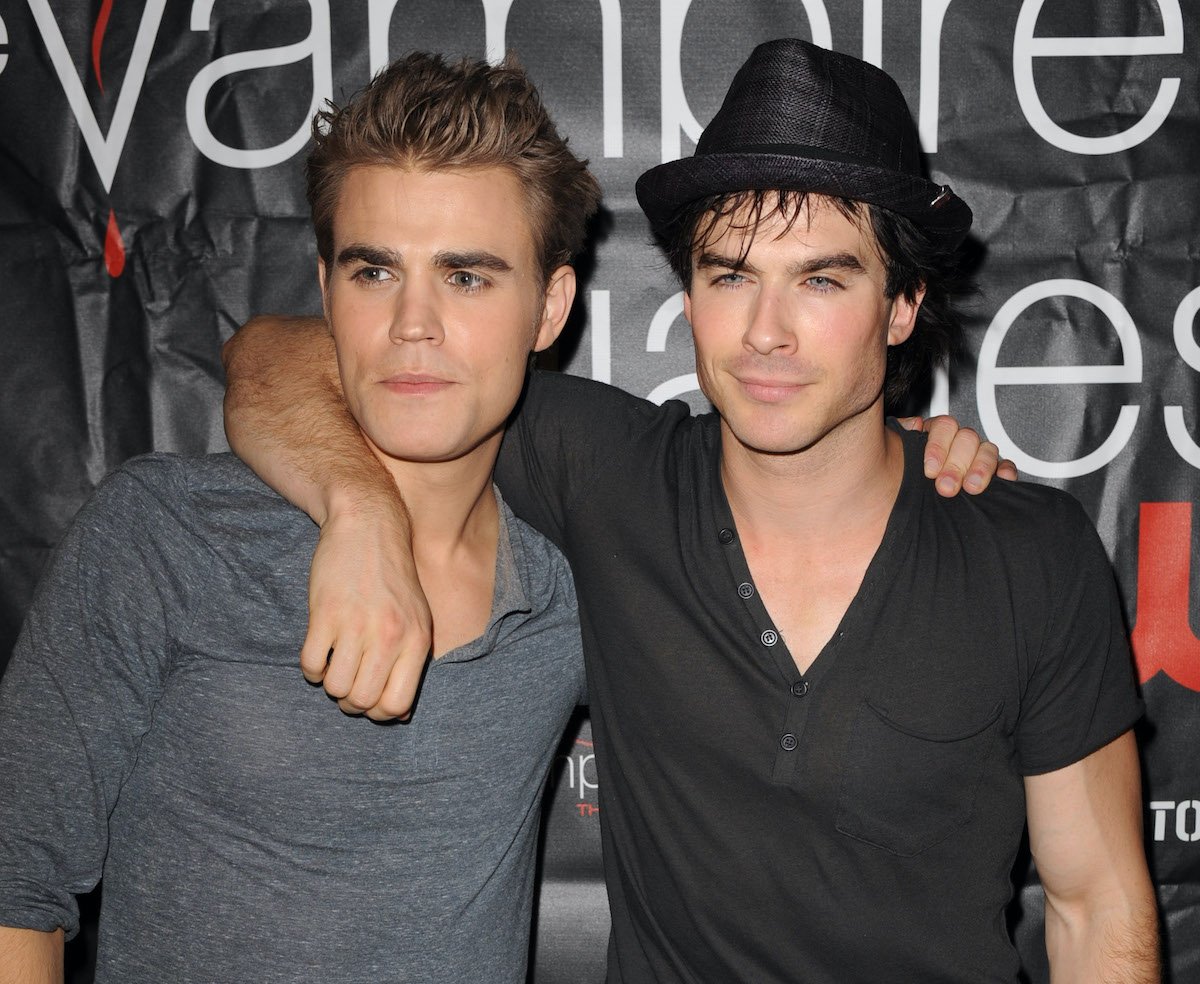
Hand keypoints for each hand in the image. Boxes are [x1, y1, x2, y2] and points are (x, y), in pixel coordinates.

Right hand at [301, 498, 431, 719]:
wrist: (368, 525)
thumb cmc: (392, 577)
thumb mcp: (416, 618)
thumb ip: (410, 663)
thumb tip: (400, 714)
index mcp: (417, 640)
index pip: (396, 705)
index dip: (377, 712)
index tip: (368, 696)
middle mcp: (390, 636)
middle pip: (363, 701)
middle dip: (350, 700)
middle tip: (347, 680)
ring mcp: (357, 625)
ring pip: (335, 687)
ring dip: (329, 683)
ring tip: (334, 663)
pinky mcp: (325, 613)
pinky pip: (311, 665)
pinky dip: (311, 667)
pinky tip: (320, 651)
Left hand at [898, 415, 1018, 495]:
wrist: (892, 510)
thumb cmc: (895, 482)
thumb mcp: (890, 457)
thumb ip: (900, 436)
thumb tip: (914, 424)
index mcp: (933, 435)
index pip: (943, 426)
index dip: (938, 446)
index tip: (929, 470)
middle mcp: (956, 443)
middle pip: (967, 438)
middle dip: (957, 464)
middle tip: (946, 487)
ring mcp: (975, 457)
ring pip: (987, 450)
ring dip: (981, 469)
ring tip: (971, 488)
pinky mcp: (992, 475)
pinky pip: (1005, 466)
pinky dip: (1006, 471)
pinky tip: (1002, 480)